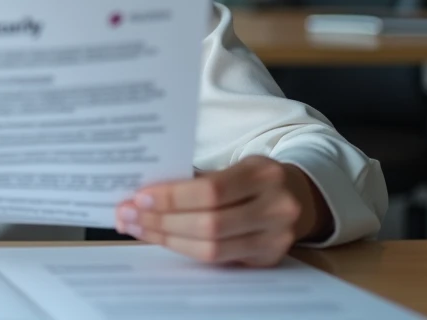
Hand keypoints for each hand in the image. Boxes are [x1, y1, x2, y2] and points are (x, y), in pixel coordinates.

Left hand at [114, 156, 331, 266]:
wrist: (298, 195)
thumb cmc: (251, 178)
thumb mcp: (233, 166)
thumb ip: (197, 179)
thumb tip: (143, 193)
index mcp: (263, 174)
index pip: (211, 190)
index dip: (173, 197)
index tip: (139, 197)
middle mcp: (276, 207)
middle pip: (209, 224)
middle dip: (162, 221)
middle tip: (128, 215)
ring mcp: (276, 238)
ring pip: (212, 248)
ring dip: (167, 239)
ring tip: (137, 228)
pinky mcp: (269, 259)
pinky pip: (219, 260)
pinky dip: (185, 249)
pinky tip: (163, 239)